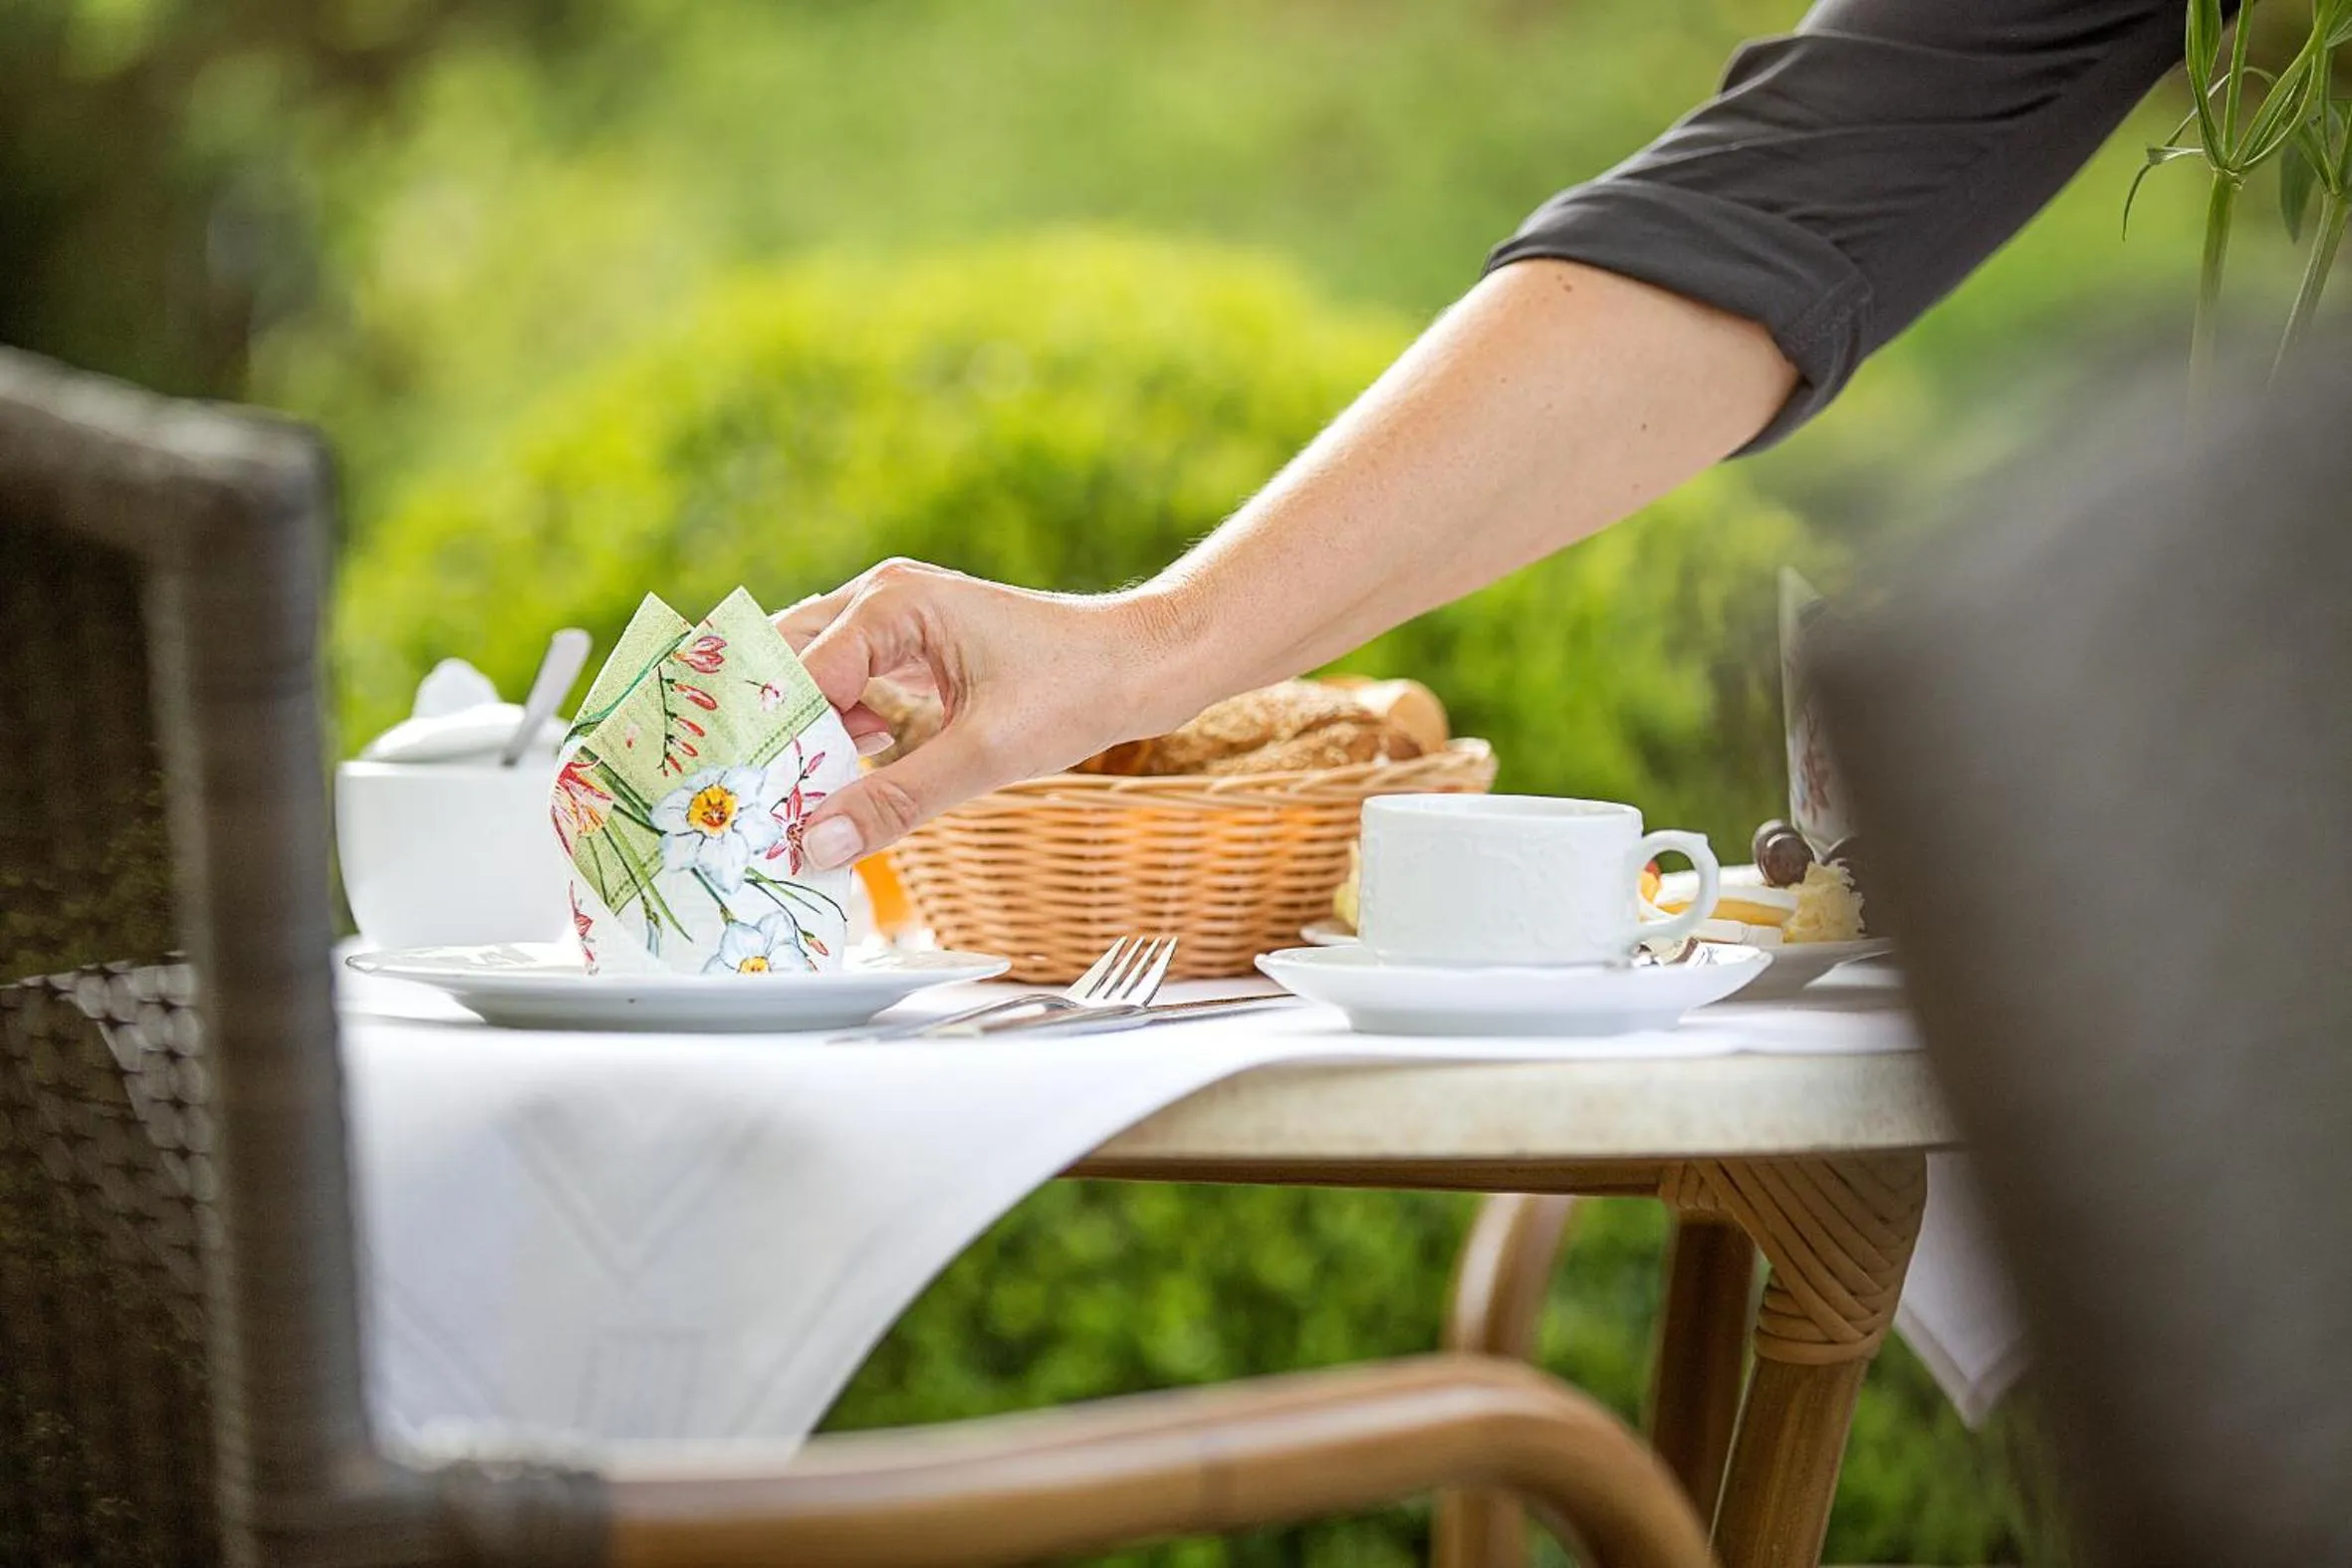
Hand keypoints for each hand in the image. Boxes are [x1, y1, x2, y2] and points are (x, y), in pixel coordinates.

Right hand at [774, 560, 1199, 868]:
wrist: (1141, 667)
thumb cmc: (1076, 690)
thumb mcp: (983, 755)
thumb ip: (895, 800)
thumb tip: (818, 845)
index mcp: (893, 603)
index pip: (797, 673)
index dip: (765, 738)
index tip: (738, 797)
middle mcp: (883, 600)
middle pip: (786, 661)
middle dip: (762, 725)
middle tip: (732, 791)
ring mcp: (895, 623)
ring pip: (813, 677)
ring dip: (796, 733)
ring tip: (769, 797)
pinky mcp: (912, 653)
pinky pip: (849, 690)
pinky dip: (833, 733)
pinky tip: (826, 781)